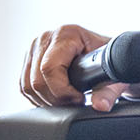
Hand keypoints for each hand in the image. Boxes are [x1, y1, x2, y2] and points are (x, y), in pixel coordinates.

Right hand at [21, 22, 139, 111]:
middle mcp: (46, 38)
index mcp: (67, 34)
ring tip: (69, 100)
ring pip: (28, 86)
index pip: (50, 69)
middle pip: (36, 81)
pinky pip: (25, 87)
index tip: (80, 98)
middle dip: (57, 99)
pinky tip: (58, 98)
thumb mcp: (115, 74)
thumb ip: (109, 91)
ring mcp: (34, 49)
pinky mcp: (28, 61)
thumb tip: (100, 105)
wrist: (108, 54)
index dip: (63, 91)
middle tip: (76, 102)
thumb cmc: (112, 59)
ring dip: (48, 100)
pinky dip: (40, 98)